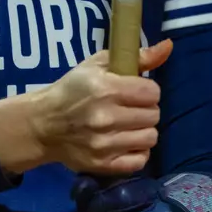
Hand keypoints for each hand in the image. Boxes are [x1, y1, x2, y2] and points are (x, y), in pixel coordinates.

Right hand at [26, 40, 171, 176]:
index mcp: (106, 89)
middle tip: (131, 108)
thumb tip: (168, 47)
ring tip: (129, 125)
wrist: (43, 123)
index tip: (135, 91)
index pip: (152, 92)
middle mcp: (107, 118)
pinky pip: (140, 161)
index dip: (147, 90)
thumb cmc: (71, 89)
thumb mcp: (97, 65)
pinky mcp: (103, 165)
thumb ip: (137, 57)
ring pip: (150, 138)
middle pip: (154, 115)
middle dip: (146, 109)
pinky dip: (138, 151)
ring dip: (143, 130)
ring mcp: (105, 144)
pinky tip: (126, 142)